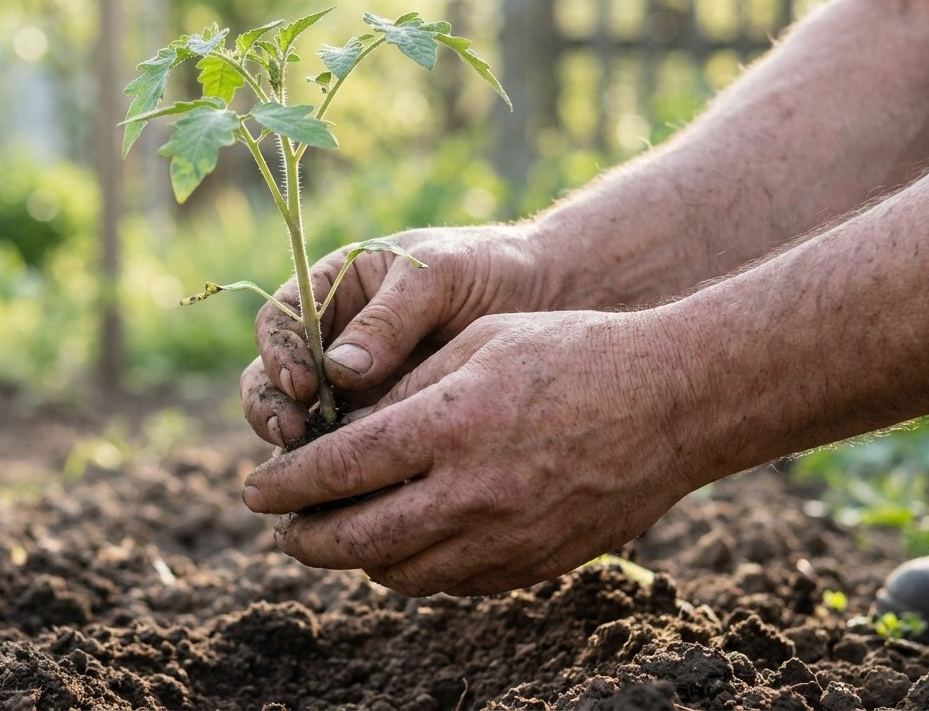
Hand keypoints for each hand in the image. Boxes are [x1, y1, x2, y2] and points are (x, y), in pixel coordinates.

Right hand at [241, 225, 549, 446]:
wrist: (544, 298)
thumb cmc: (486, 269)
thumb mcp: (440, 275)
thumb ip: (391, 316)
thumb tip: (339, 369)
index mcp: (331, 291)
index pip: (279, 323)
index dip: (279, 355)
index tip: (304, 385)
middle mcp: (329, 342)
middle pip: (272, 379)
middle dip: (272, 408)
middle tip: (291, 434)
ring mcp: (350, 388)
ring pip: (300, 422)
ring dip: (297, 449)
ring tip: (315, 470)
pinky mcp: (378, 425)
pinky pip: (346, 451)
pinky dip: (341, 471)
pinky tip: (354, 490)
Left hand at [241, 310, 703, 595]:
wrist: (673, 401)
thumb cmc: (571, 351)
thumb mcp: (477, 344)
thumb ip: (404, 392)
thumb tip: (341, 434)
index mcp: (450, 423)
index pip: (339, 468)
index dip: (286, 486)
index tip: (255, 492)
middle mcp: (472, 491)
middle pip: (357, 538)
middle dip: (305, 539)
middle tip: (282, 531)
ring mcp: (507, 536)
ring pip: (401, 572)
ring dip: (356, 560)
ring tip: (337, 540)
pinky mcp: (535, 564)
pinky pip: (452, 583)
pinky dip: (415, 569)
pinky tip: (405, 546)